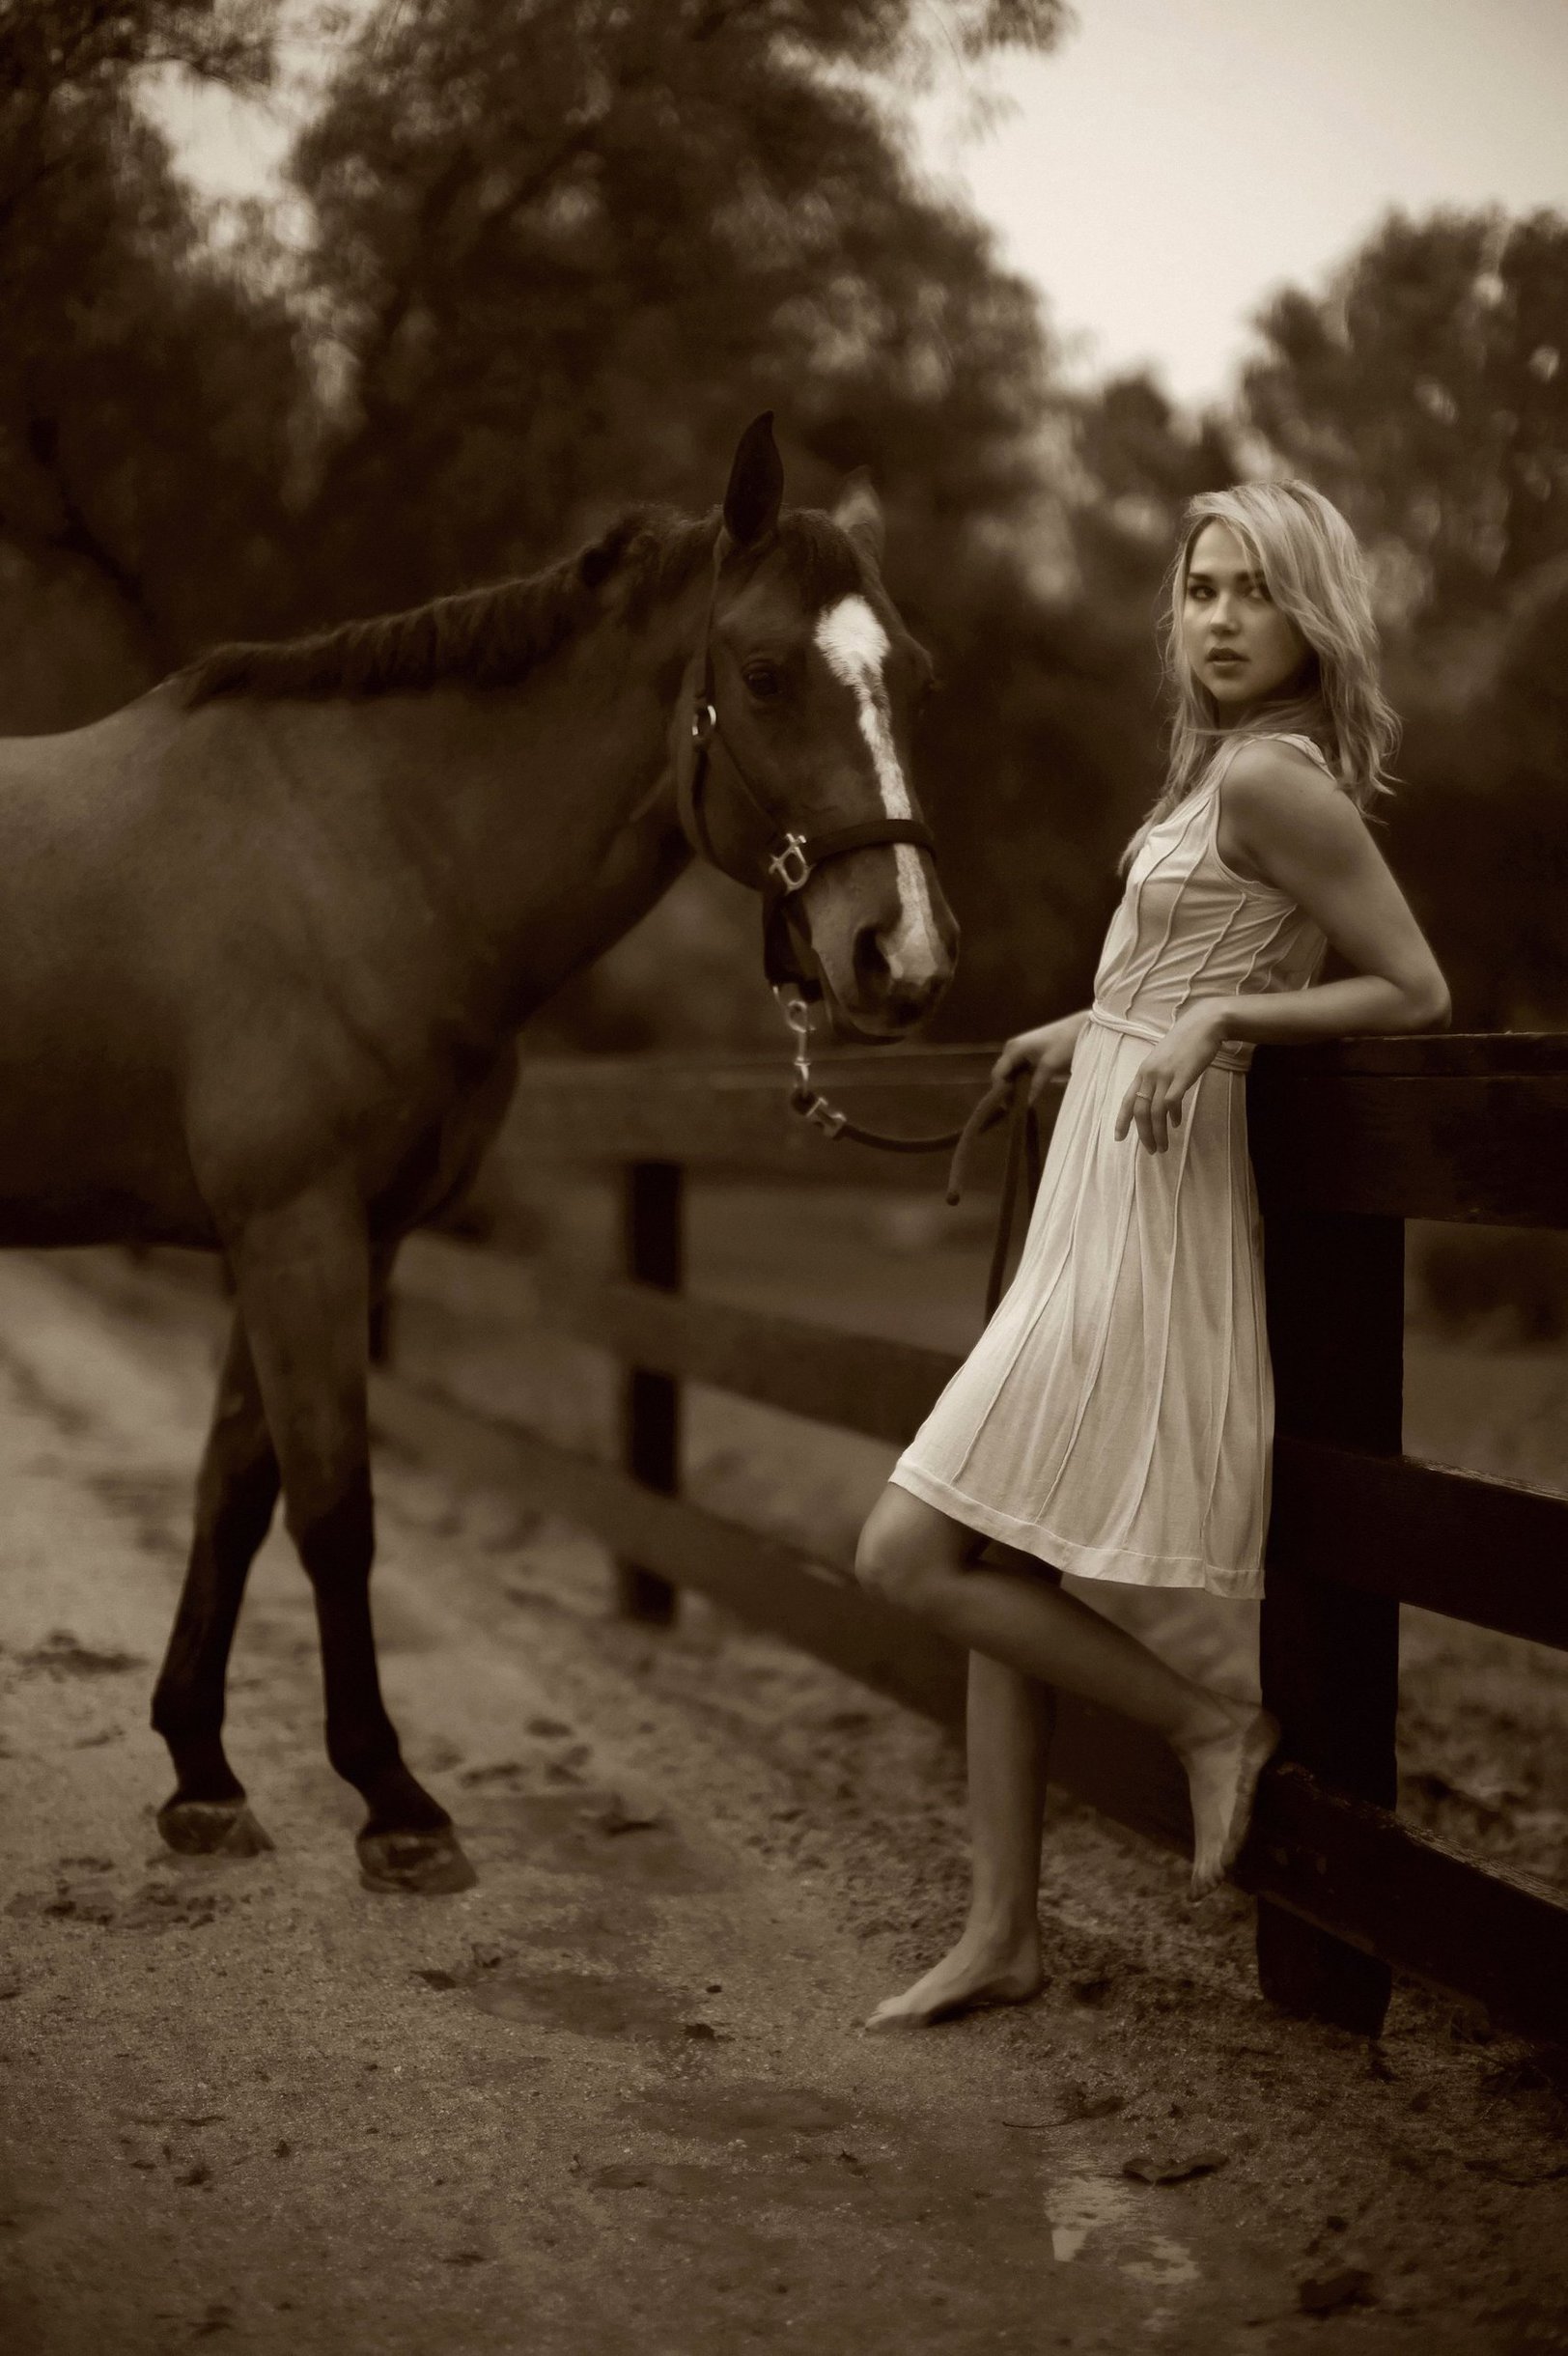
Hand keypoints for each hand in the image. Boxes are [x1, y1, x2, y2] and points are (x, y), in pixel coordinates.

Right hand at [991, 1013, 1084, 1105]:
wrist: (1081, 1028)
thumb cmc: (1065, 1043)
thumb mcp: (1050, 1066)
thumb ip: (1036, 1085)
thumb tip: (1027, 1104)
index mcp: (1013, 1049)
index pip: (998, 1074)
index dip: (998, 1091)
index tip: (1005, 1108)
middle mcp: (1012, 1048)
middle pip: (1001, 1074)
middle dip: (1004, 1090)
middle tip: (1012, 1109)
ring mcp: (1019, 1049)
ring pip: (1010, 1072)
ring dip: (1012, 1086)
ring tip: (1018, 1104)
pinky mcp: (1028, 1052)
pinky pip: (1018, 1069)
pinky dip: (1019, 1080)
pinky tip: (1025, 1092)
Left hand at [1114, 1007, 1227, 1152]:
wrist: (1204, 1024)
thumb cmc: (1186, 1042)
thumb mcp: (1165, 1059)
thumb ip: (1159, 1078)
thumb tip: (1162, 1101)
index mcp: (1143, 1071)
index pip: (1128, 1100)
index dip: (1121, 1120)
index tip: (1118, 1138)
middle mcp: (1150, 1074)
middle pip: (1140, 1111)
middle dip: (1143, 1134)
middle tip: (1150, 1150)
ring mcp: (1165, 1075)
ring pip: (1154, 1112)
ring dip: (1158, 1132)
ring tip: (1163, 1146)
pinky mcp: (1181, 1077)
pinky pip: (1171, 1103)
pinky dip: (1173, 1117)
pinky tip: (1176, 1124)